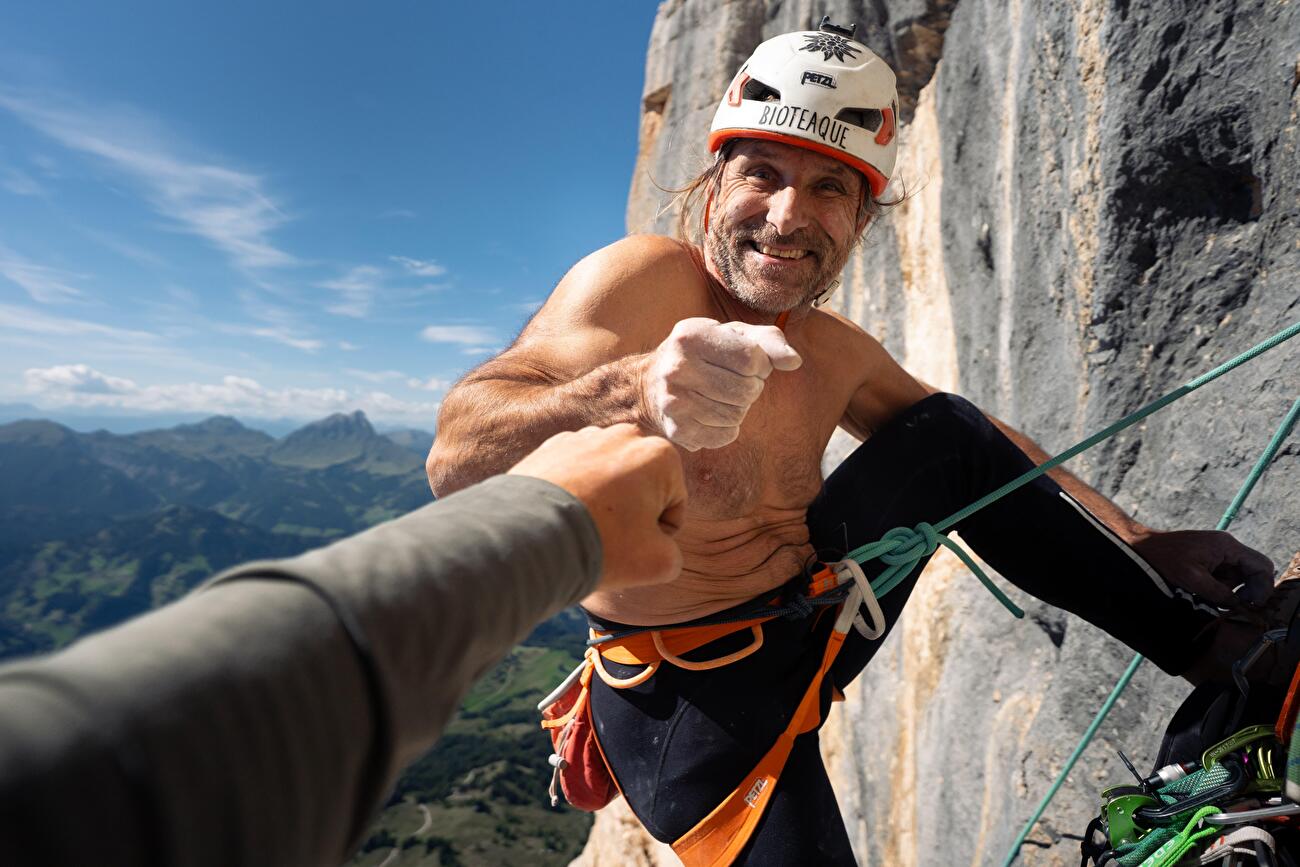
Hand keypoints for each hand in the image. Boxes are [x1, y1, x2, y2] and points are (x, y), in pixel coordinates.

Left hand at [507, 424, 686, 590]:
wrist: (531, 534)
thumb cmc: (602, 545)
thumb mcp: (659, 563)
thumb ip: (674, 554)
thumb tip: (659, 548)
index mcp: (660, 455)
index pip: (674, 506)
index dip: (658, 535)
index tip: (633, 546)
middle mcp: (625, 435)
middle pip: (641, 487)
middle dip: (631, 512)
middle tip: (609, 539)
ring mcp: (585, 437)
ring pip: (608, 479)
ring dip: (603, 502)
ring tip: (583, 529)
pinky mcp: (552, 446)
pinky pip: (576, 475)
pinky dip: (573, 494)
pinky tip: (562, 517)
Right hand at [640, 317, 801, 450]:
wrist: (648, 384)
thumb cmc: (702, 354)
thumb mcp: (732, 335)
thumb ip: (769, 341)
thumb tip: (794, 362)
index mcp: (691, 336)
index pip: (751, 359)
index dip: (760, 365)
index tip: (749, 364)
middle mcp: (677, 368)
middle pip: (746, 390)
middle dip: (751, 388)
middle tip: (735, 382)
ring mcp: (673, 401)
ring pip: (737, 416)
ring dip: (739, 408)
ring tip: (721, 397)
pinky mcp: (676, 429)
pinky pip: (724, 436)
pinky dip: (726, 428)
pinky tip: (711, 414)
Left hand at [1132, 529, 1275, 611]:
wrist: (1141, 548)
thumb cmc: (1163, 559)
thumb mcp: (1193, 579)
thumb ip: (1219, 593)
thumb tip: (1238, 605)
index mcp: (1226, 546)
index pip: (1261, 565)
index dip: (1262, 587)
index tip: (1252, 604)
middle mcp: (1226, 547)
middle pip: (1253, 571)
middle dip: (1247, 590)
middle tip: (1234, 605)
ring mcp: (1218, 553)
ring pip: (1238, 577)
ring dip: (1230, 591)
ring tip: (1210, 596)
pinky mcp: (1208, 560)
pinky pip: (1224, 577)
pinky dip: (1219, 588)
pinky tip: (1203, 592)